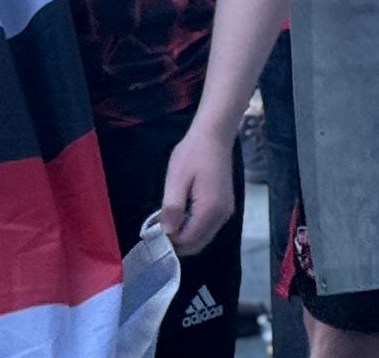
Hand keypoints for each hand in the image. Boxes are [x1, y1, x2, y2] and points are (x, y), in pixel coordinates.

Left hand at [159, 121, 235, 255]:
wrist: (215, 135)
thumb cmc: (192, 154)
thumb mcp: (176, 179)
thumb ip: (172, 208)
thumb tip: (166, 233)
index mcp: (210, 209)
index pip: (187, 240)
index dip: (168, 242)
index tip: (152, 232)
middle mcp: (222, 214)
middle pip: (197, 244)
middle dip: (177, 244)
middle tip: (158, 229)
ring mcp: (226, 210)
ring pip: (203, 238)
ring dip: (185, 237)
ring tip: (167, 222)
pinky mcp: (225, 205)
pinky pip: (208, 228)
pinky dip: (194, 229)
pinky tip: (181, 216)